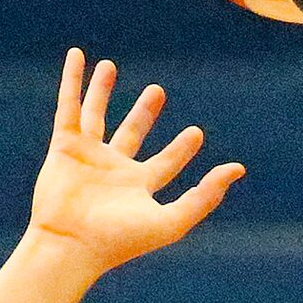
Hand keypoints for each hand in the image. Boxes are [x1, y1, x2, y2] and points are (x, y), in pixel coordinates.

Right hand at [27, 50, 243, 273]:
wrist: (70, 246)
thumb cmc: (120, 240)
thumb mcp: (172, 220)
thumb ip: (205, 196)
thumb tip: (237, 169)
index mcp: (139, 188)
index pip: (166, 163)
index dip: (181, 148)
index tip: (195, 132)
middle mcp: (114, 171)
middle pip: (132, 134)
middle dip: (144, 113)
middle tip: (158, 90)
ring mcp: (88, 157)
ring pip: (96, 116)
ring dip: (102, 91)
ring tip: (109, 65)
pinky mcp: (65, 147)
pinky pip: (68, 107)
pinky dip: (72, 81)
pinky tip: (77, 56)